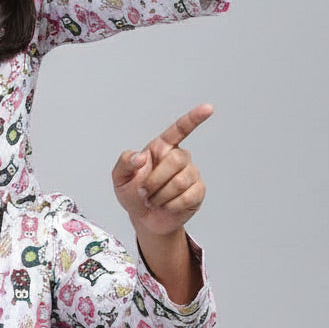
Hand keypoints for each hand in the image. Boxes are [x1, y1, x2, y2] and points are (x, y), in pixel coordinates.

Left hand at [113, 104, 212, 237]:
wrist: (144, 218)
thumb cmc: (132, 194)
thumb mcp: (120, 178)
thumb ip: (124, 162)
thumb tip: (140, 157)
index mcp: (162, 148)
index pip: (180, 129)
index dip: (194, 118)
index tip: (209, 108)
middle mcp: (179, 157)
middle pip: (176, 160)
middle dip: (155, 180)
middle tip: (143, 193)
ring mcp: (191, 174)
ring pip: (181, 181)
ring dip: (160, 196)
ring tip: (152, 201)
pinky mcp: (198, 192)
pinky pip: (188, 196)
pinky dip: (170, 205)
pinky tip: (165, 207)